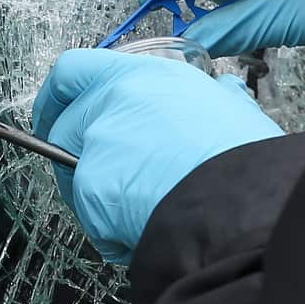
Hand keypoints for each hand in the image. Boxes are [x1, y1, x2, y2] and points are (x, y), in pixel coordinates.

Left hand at [32, 49, 284, 263]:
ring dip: (97, 194)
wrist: (242, 202)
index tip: (57, 110)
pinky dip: (111, 231)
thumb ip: (215, 95)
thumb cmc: (246, 156)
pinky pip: (91, 216)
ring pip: (75, 174)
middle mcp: (113, 101)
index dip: (58, 94)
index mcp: (145, 75)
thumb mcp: (234, 105)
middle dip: (79, 155)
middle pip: (66, 125)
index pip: (74, 70)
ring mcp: (98, 145)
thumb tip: (223, 90)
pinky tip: (143, 233)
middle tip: (108, 177)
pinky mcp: (92, 189)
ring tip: (139, 211)